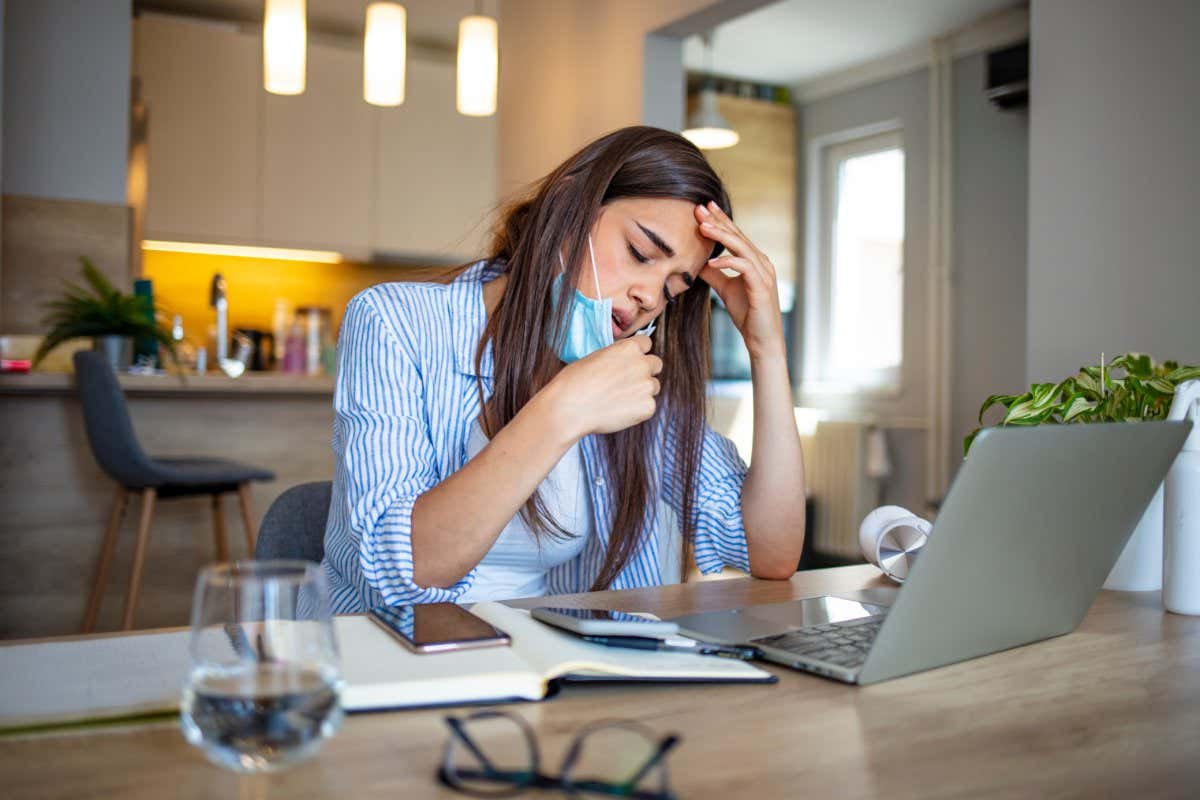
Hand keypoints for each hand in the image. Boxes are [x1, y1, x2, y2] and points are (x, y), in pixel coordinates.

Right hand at [541, 335, 662, 437]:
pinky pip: (649, 407)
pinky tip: (619, 411)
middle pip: (656, 364)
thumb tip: (623, 363)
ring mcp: (647, 386)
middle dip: (645, 371)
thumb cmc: (575, 381)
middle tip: (628, 382)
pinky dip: (638, 410)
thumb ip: (616, 357)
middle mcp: (642, 364)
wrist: (569, 407)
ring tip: (619, 399)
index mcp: (629, 347)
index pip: (646, 344)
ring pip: (654, 387)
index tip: (630, 362)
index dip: (638, 353)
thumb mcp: (596, 357)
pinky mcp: (648, 407)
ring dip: (642, 391)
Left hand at [696, 201, 786, 359]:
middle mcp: (761, 262)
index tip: (703, 208)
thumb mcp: (726, 289)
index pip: (735, 235)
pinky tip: (712, 261)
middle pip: (738, 236)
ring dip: (722, 236)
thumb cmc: (747, 314)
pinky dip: (728, 262)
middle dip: (718, 221)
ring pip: (742, 247)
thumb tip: (697, 262)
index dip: (720, 221)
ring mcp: (764, 273)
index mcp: (754, 260)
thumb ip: (714, 274)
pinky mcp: (762, 287)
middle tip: (700, 208)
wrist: (762, 339)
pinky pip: (745, 268)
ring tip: (703, 227)